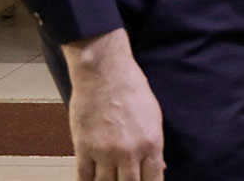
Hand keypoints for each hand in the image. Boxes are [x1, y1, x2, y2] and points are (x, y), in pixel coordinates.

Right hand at [62, 29, 165, 180]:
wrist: (105, 73)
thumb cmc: (132, 90)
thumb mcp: (154, 117)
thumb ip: (154, 146)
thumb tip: (159, 167)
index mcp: (152, 144)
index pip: (154, 180)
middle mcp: (130, 152)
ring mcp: (105, 152)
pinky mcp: (84, 148)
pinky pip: (84, 177)